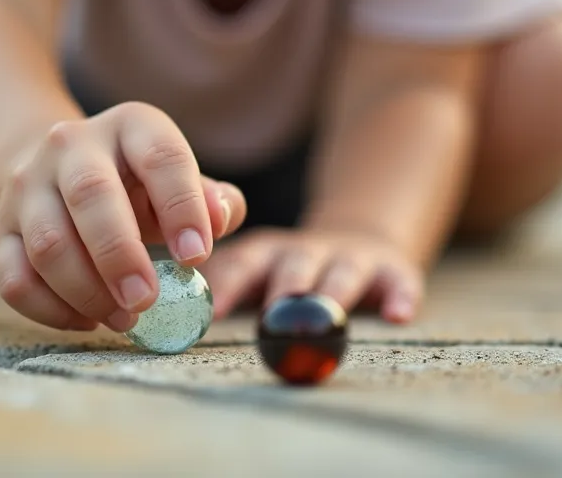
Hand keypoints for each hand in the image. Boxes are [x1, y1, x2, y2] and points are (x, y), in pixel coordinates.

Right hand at [0, 102, 247, 332]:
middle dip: (120, 255)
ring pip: (48, 242)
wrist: (57, 171)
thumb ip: (212, 201)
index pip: (160, 156)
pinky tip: (86, 319)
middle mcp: (71, 145)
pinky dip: (50, 310)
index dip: (181, 206)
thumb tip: (219, 218)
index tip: (197, 257)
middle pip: (90, 195)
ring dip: (87, 290)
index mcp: (130, 127)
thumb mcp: (179, 182)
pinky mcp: (0, 229)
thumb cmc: (138, 186)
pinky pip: (15, 277)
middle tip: (146, 300)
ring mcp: (28, 185)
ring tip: (124, 318)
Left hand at [198, 227, 423, 323]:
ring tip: (328, 318)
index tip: (212, 314)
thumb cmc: (288, 272)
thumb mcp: (255, 270)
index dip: (227, 286)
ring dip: (332, 295)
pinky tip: (398, 316)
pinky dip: (399, 297)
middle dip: (284, 290)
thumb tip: (162, 321)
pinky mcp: (393, 270)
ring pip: (342, 275)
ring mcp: (350, 259)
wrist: (361, 239)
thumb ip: (222, 289)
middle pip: (294, 266)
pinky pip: (398, 283)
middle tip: (273, 316)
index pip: (241, 264)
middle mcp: (304, 252)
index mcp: (264, 254)